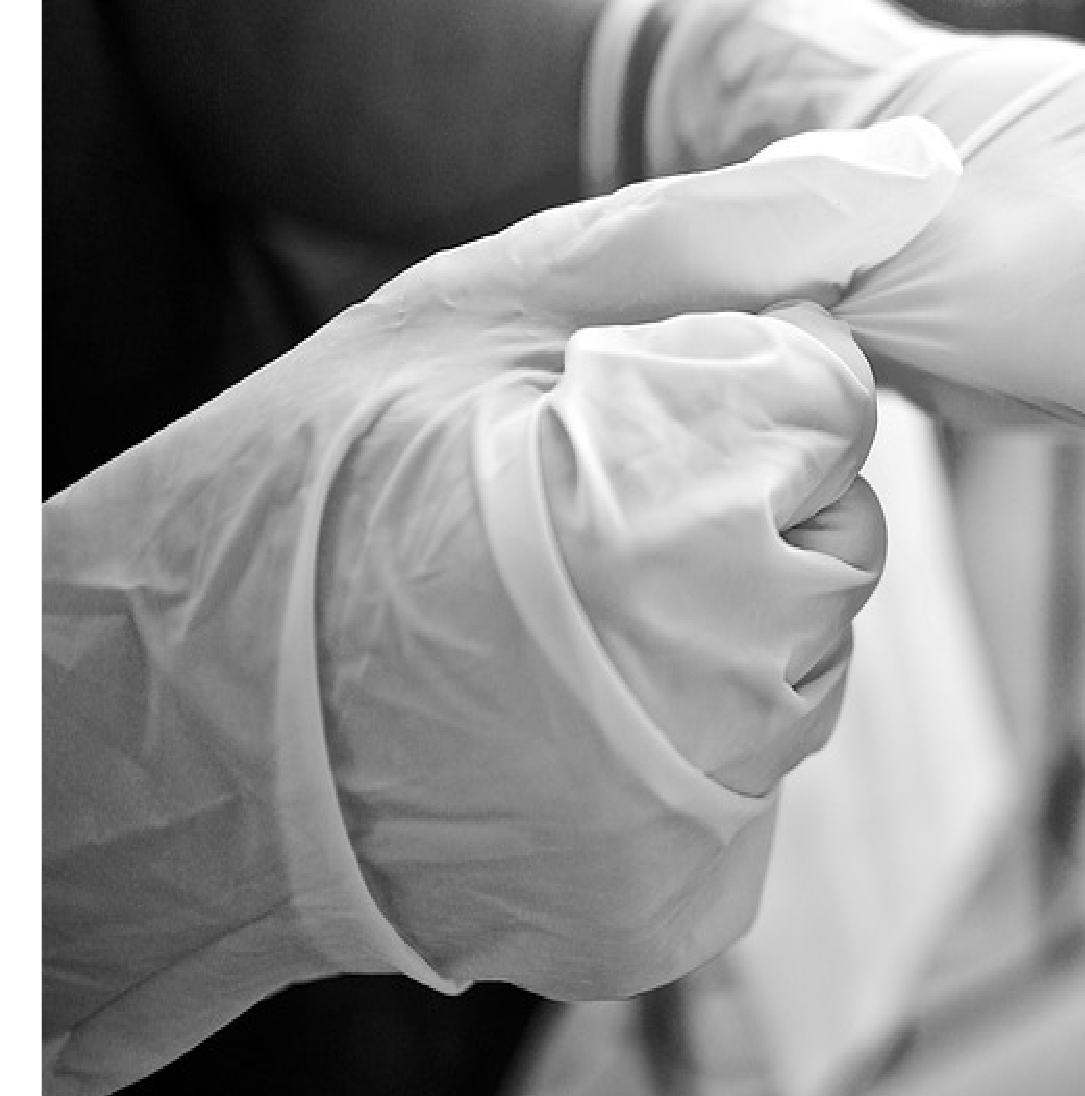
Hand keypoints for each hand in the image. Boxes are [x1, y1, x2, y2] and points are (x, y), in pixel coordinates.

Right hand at [44, 120, 959, 1095]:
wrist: (173, 746)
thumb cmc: (305, 500)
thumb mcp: (470, 318)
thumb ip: (698, 243)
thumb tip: (899, 184)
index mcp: (679, 515)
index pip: (834, 403)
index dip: (740, 383)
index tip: (636, 403)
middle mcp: (726, 687)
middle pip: (844, 536)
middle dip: (750, 500)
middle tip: (589, 511)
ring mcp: (706, 817)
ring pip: (813, 665)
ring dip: (730, 625)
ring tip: (563, 621)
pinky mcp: (677, 911)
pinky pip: (756, 785)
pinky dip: (691, 743)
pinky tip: (563, 719)